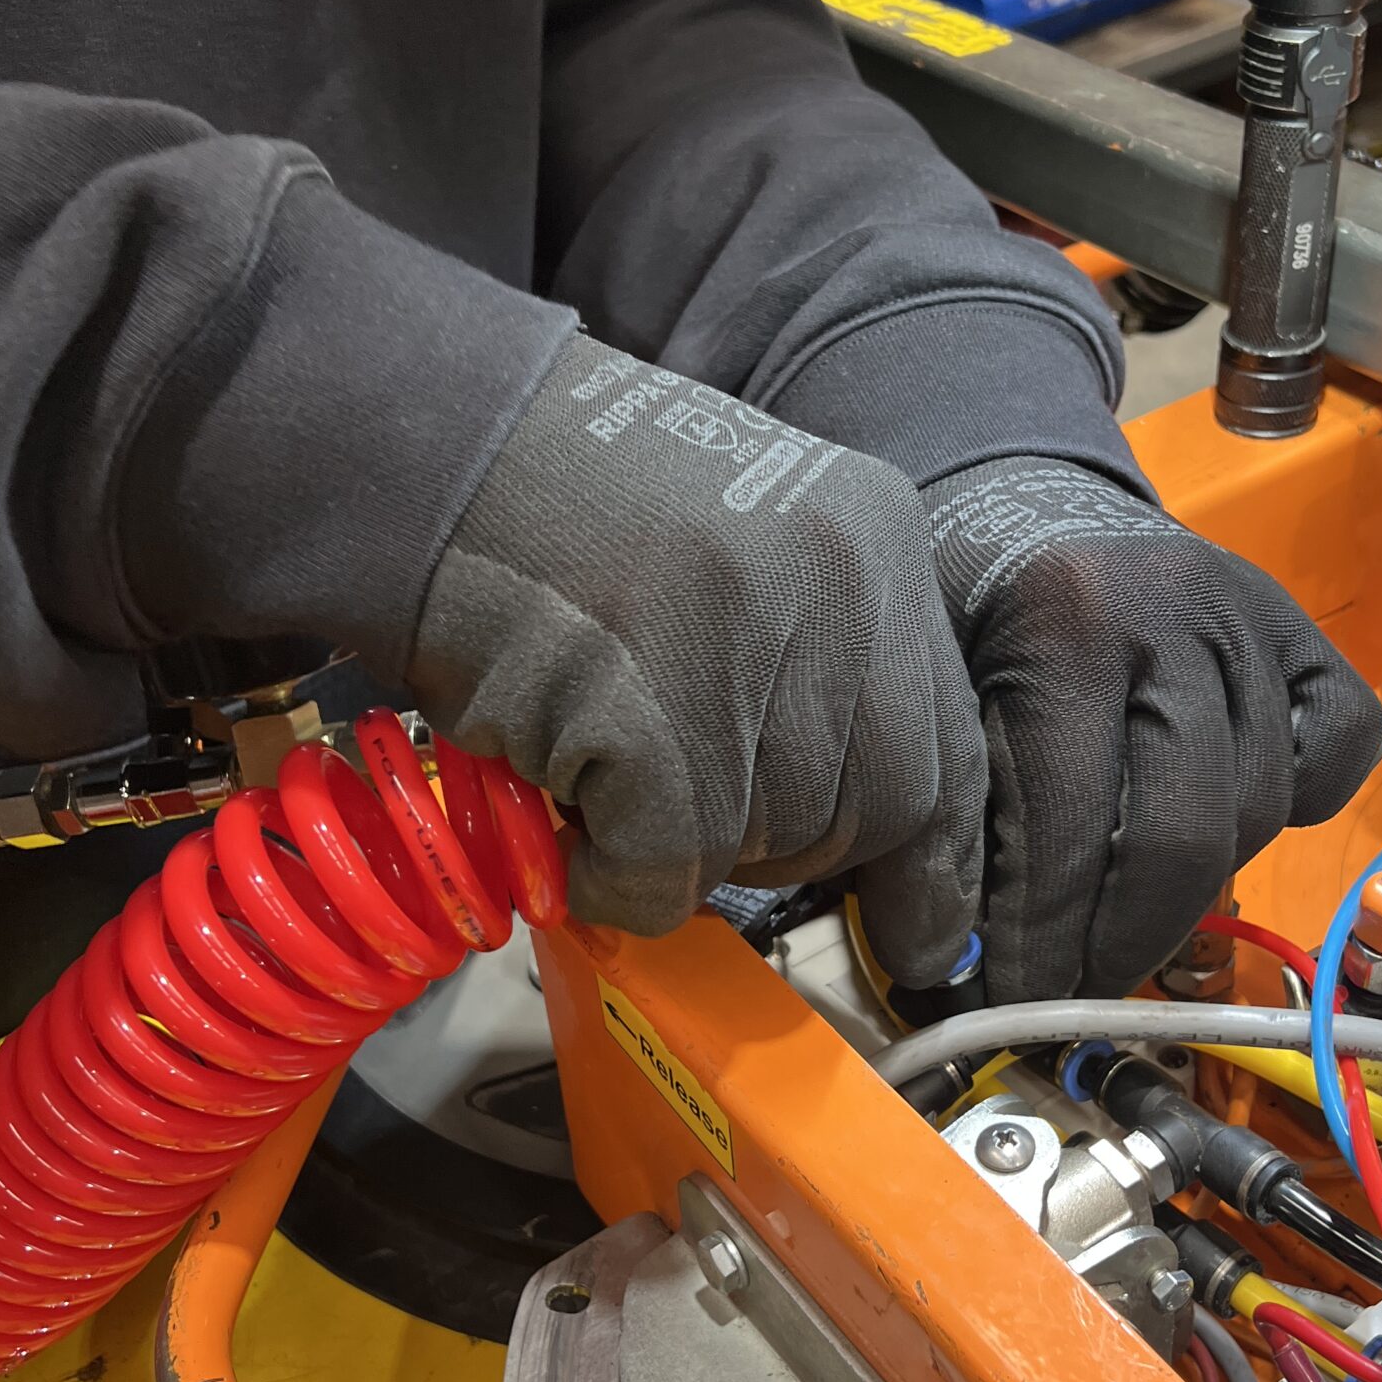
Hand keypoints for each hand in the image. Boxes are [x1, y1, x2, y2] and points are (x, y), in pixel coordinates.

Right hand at [408, 334, 986, 982]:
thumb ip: (818, 661)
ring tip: (607, 766)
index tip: (924, 935)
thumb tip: (852, 827)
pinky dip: (613, 874)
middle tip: (693, 809)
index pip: (954, 741)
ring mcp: (752, 645)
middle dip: (791, 844)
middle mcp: (840, 584)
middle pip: (881, 807)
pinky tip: (568, 815)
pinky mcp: (660, 716)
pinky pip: (673, 869)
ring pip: (773, 843)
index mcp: (876, 539)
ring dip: (686, 845)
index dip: (937, 857)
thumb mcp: (746, 546)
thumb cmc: (562, 510)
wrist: (426, 446)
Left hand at [921, 457, 1381, 1000]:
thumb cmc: (963, 605)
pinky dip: (1298, 800)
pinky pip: (1335, 750)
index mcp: (1067, 620)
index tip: (1012, 1002)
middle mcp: (1176, 610)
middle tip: (1073, 992)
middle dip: (1120, 942)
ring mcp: (1253, 616)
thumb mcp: (929, 686)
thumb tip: (963, 963)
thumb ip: (953, 807)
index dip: (1042, 941)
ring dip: (1191, 890)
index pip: (1072, 828)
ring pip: (1256, 809)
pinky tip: (1224, 820)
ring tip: (1123, 925)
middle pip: (1180, 835)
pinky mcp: (1306, 632)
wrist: (1026, 505)